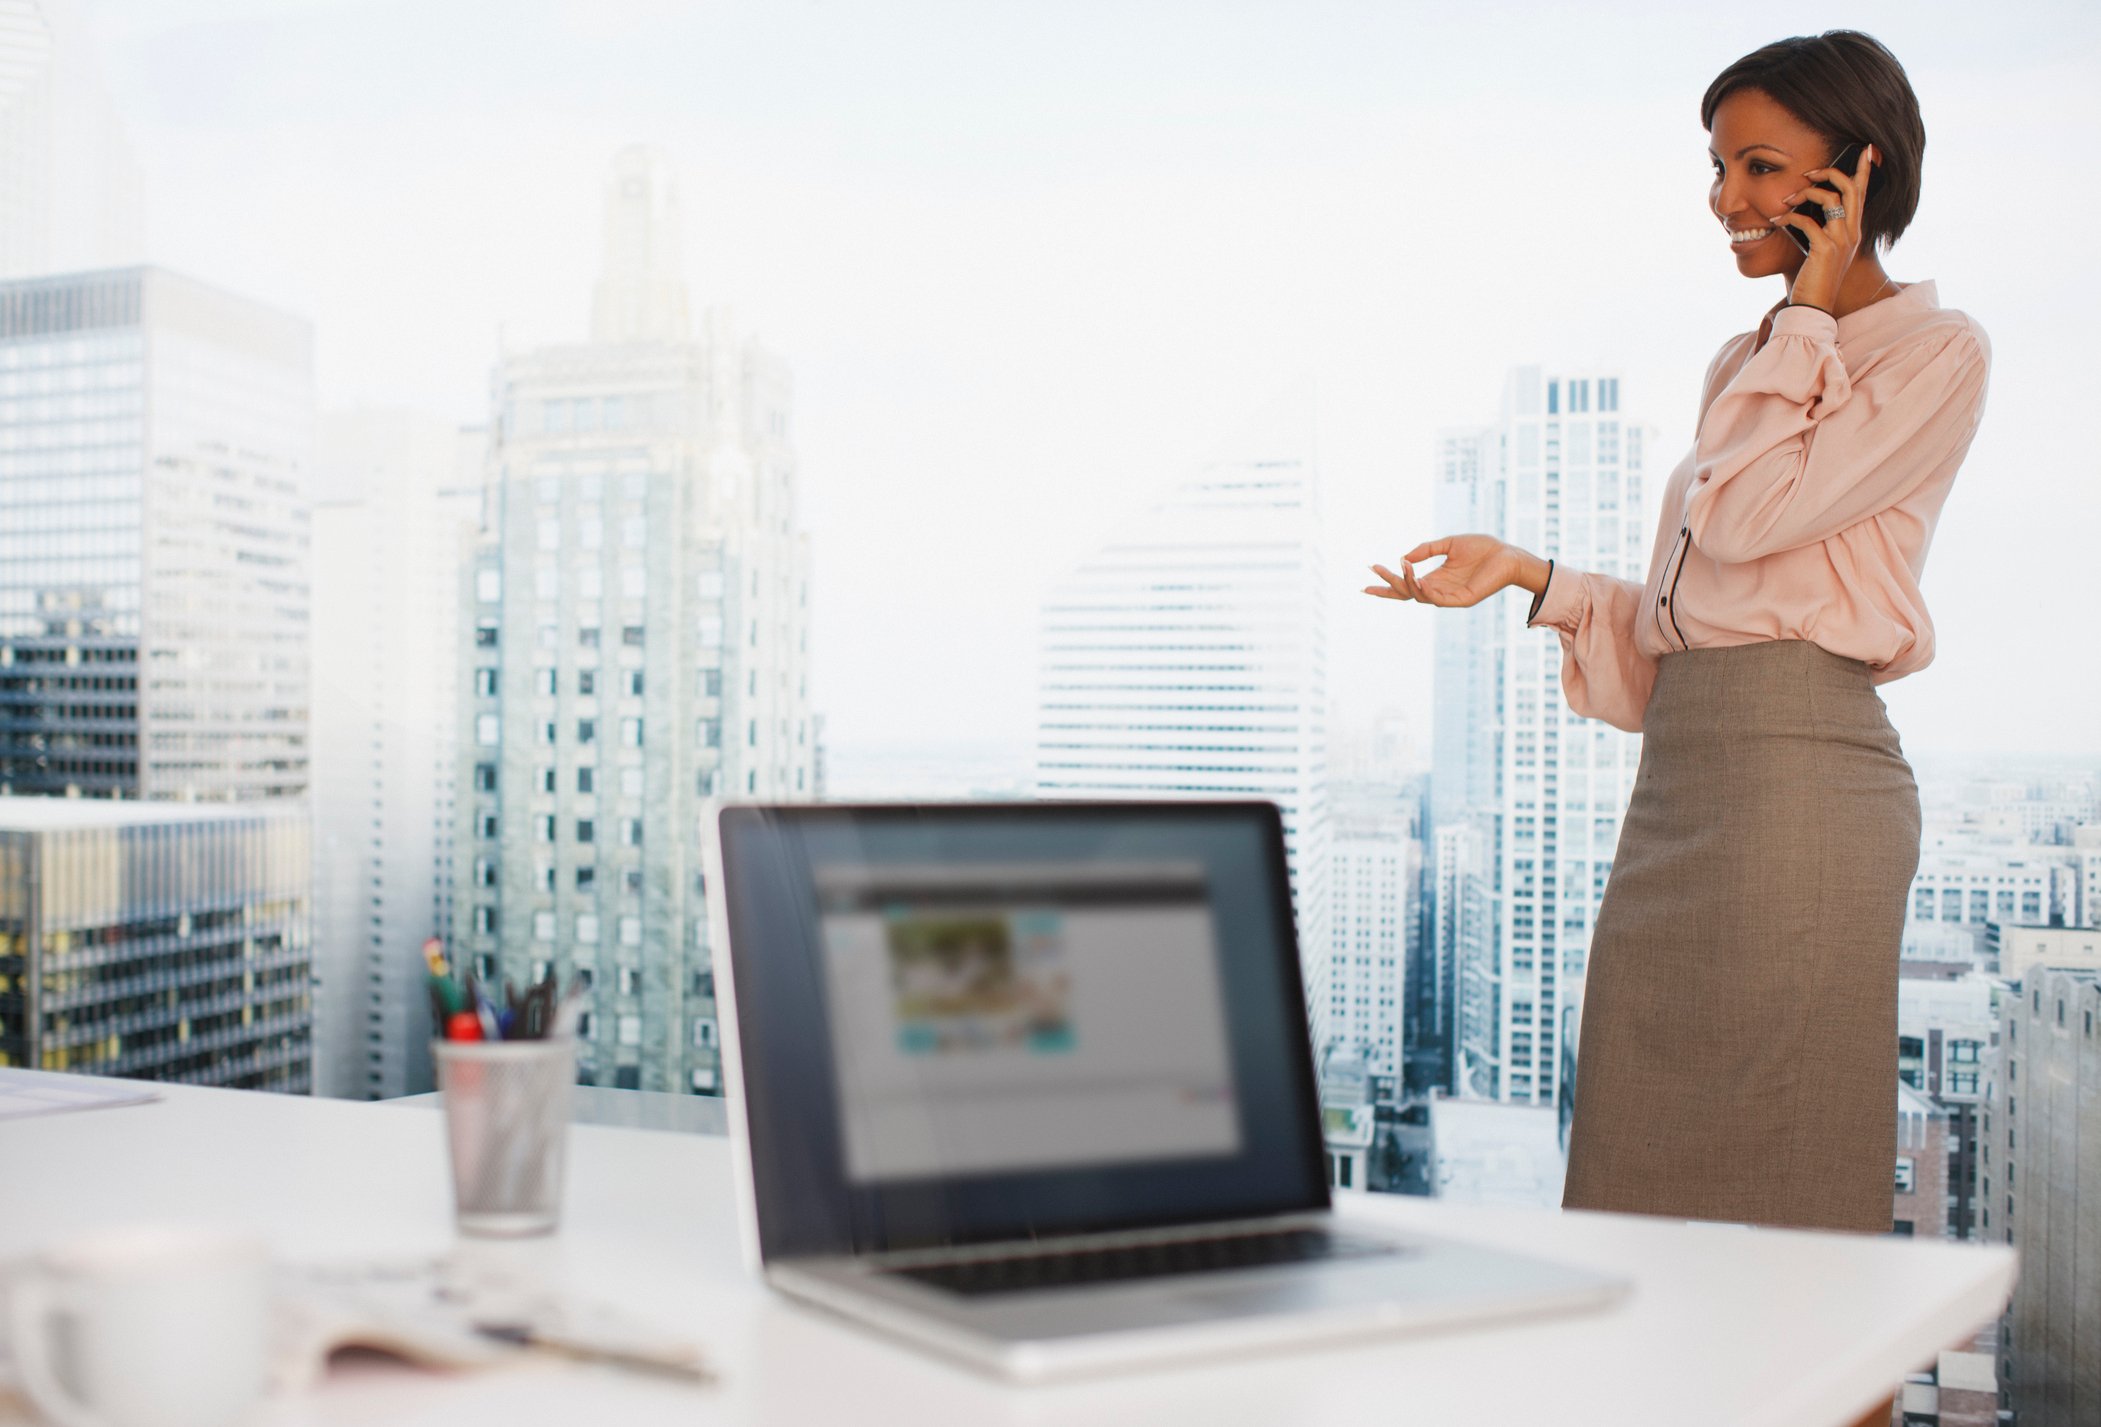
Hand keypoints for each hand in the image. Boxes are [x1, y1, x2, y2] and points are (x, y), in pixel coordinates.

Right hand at [1363, 534, 1524, 609]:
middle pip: (1407, 594)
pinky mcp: (1462, 600)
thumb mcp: (1448, 544)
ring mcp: (1450, 597)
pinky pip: (1437, 599)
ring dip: (1406, 583)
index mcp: (1436, 579)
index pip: (1406, 586)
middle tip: (1374, 571)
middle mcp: (1440, 590)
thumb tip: (1403, 557)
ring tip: (1400, 567)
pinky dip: (1424, 589)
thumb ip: (1426, 550)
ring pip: (1419, 596)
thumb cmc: (1483, 549)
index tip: (1367, 579)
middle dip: (1388, 585)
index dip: (1387, 584)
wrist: (1508, 555)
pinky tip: (1415, 577)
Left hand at [1773, 143, 1874, 312]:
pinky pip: (1807, 221)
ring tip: (1785, 201)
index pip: (1862, 193)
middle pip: (1850, 188)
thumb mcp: (1822, 248)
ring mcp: (1841, 240)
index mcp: (1854, 230)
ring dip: (1804, 194)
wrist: (1813, 306)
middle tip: (1808, 173)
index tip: (1865, 149)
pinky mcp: (1825, 249)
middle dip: (1829, 173)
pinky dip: (1789, 218)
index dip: (1864, 170)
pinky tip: (1775, 222)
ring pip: (1830, 199)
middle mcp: (1852, 232)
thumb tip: (1802, 207)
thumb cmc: (1814, 278)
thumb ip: (1821, 228)